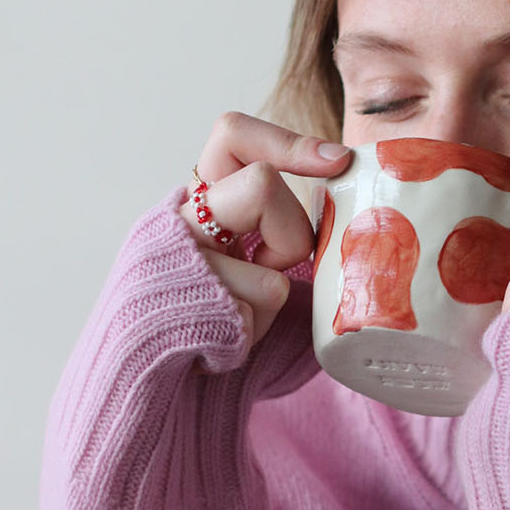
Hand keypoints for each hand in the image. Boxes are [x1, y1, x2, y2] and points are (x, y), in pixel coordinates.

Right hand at [181, 112, 352, 348]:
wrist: (154, 374)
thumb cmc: (218, 319)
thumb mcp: (250, 261)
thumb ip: (279, 230)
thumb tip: (355, 216)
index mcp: (202, 199)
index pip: (233, 135)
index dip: (288, 142)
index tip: (338, 162)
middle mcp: (181, 220)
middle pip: (263, 185)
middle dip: (290, 237)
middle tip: (272, 269)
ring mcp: (179, 260)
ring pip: (269, 273)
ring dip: (269, 301)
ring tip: (238, 316)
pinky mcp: (184, 303)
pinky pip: (253, 312)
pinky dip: (254, 331)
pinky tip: (225, 337)